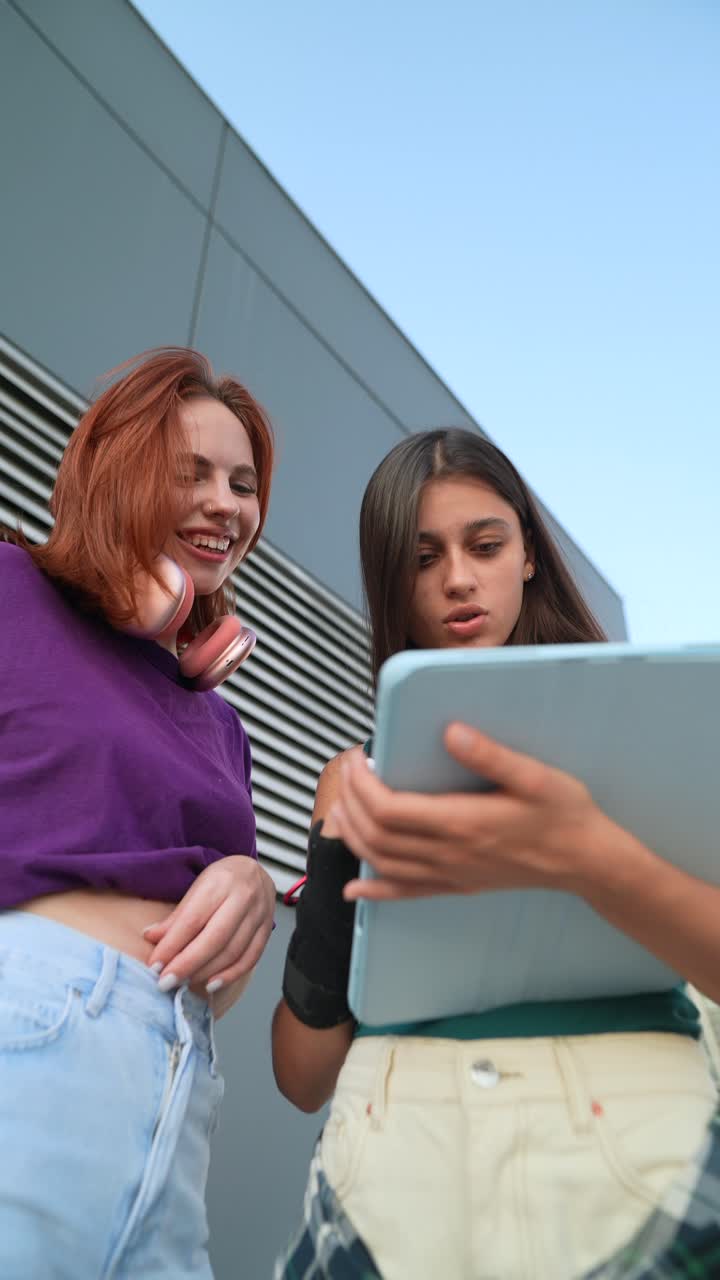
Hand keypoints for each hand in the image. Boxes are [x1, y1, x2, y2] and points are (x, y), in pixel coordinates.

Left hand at [144, 856, 274, 993]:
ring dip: (206, 972)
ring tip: (184, 982)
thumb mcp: (196, 888)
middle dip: (187, 964)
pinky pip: (250, 958)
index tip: (155, 965)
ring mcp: (259, 914)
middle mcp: (243, 897)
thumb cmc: (221, 879)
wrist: (254, 872)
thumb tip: (151, 938)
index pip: (193, 919)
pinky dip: (230, 975)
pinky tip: (211, 984)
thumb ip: (176, 917)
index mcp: (220, 882)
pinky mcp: (267, 930)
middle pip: (214, 938)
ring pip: (232, 951)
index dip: (172, 945)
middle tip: (166, 981)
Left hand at [333, 723, 611, 901]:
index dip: (362, 785)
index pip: (389, 809)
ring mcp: (452, 875)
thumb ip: (490, 755)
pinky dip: (375, 892)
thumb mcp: (535, 775)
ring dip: (353, 837)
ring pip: (383, 864)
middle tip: (348, 771)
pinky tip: (354, 890)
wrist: (587, 861)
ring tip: (343, 807)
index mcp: (462, 823)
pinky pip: (406, 894)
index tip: (357, 758)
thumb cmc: (564, 813)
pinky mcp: (458, 886)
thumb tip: (450, 731)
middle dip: (351, 803)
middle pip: (377, 836)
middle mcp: (450, 854)